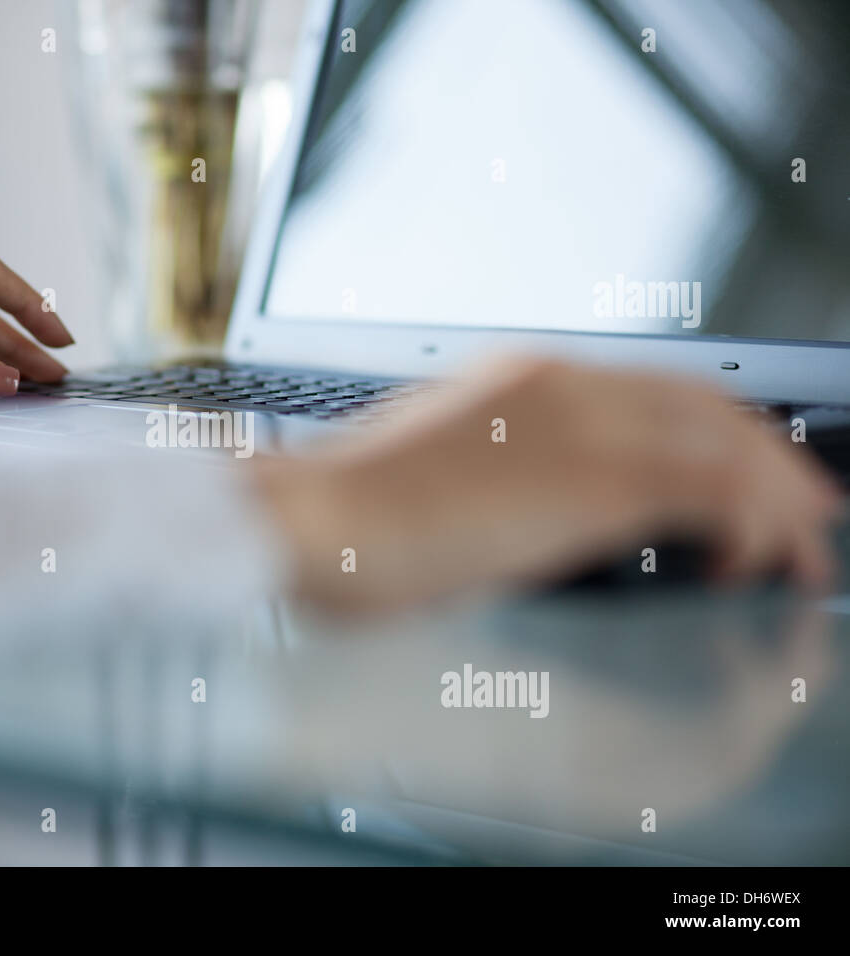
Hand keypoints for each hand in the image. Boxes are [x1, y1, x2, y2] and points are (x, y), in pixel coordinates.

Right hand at [255, 355, 842, 607]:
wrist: (307, 518)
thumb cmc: (348, 516)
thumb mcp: (437, 476)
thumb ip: (499, 474)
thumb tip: (536, 509)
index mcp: (521, 379)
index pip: (654, 388)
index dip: (719, 427)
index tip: (748, 468)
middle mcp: (560, 384)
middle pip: (706, 405)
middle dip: (771, 457)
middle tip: (808, 506)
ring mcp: (579, 427)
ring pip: (724, 443)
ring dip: (777, 496)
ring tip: (799, 546)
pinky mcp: (588, 483)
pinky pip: (711, 492)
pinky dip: (752, 526)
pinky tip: (753, 562)